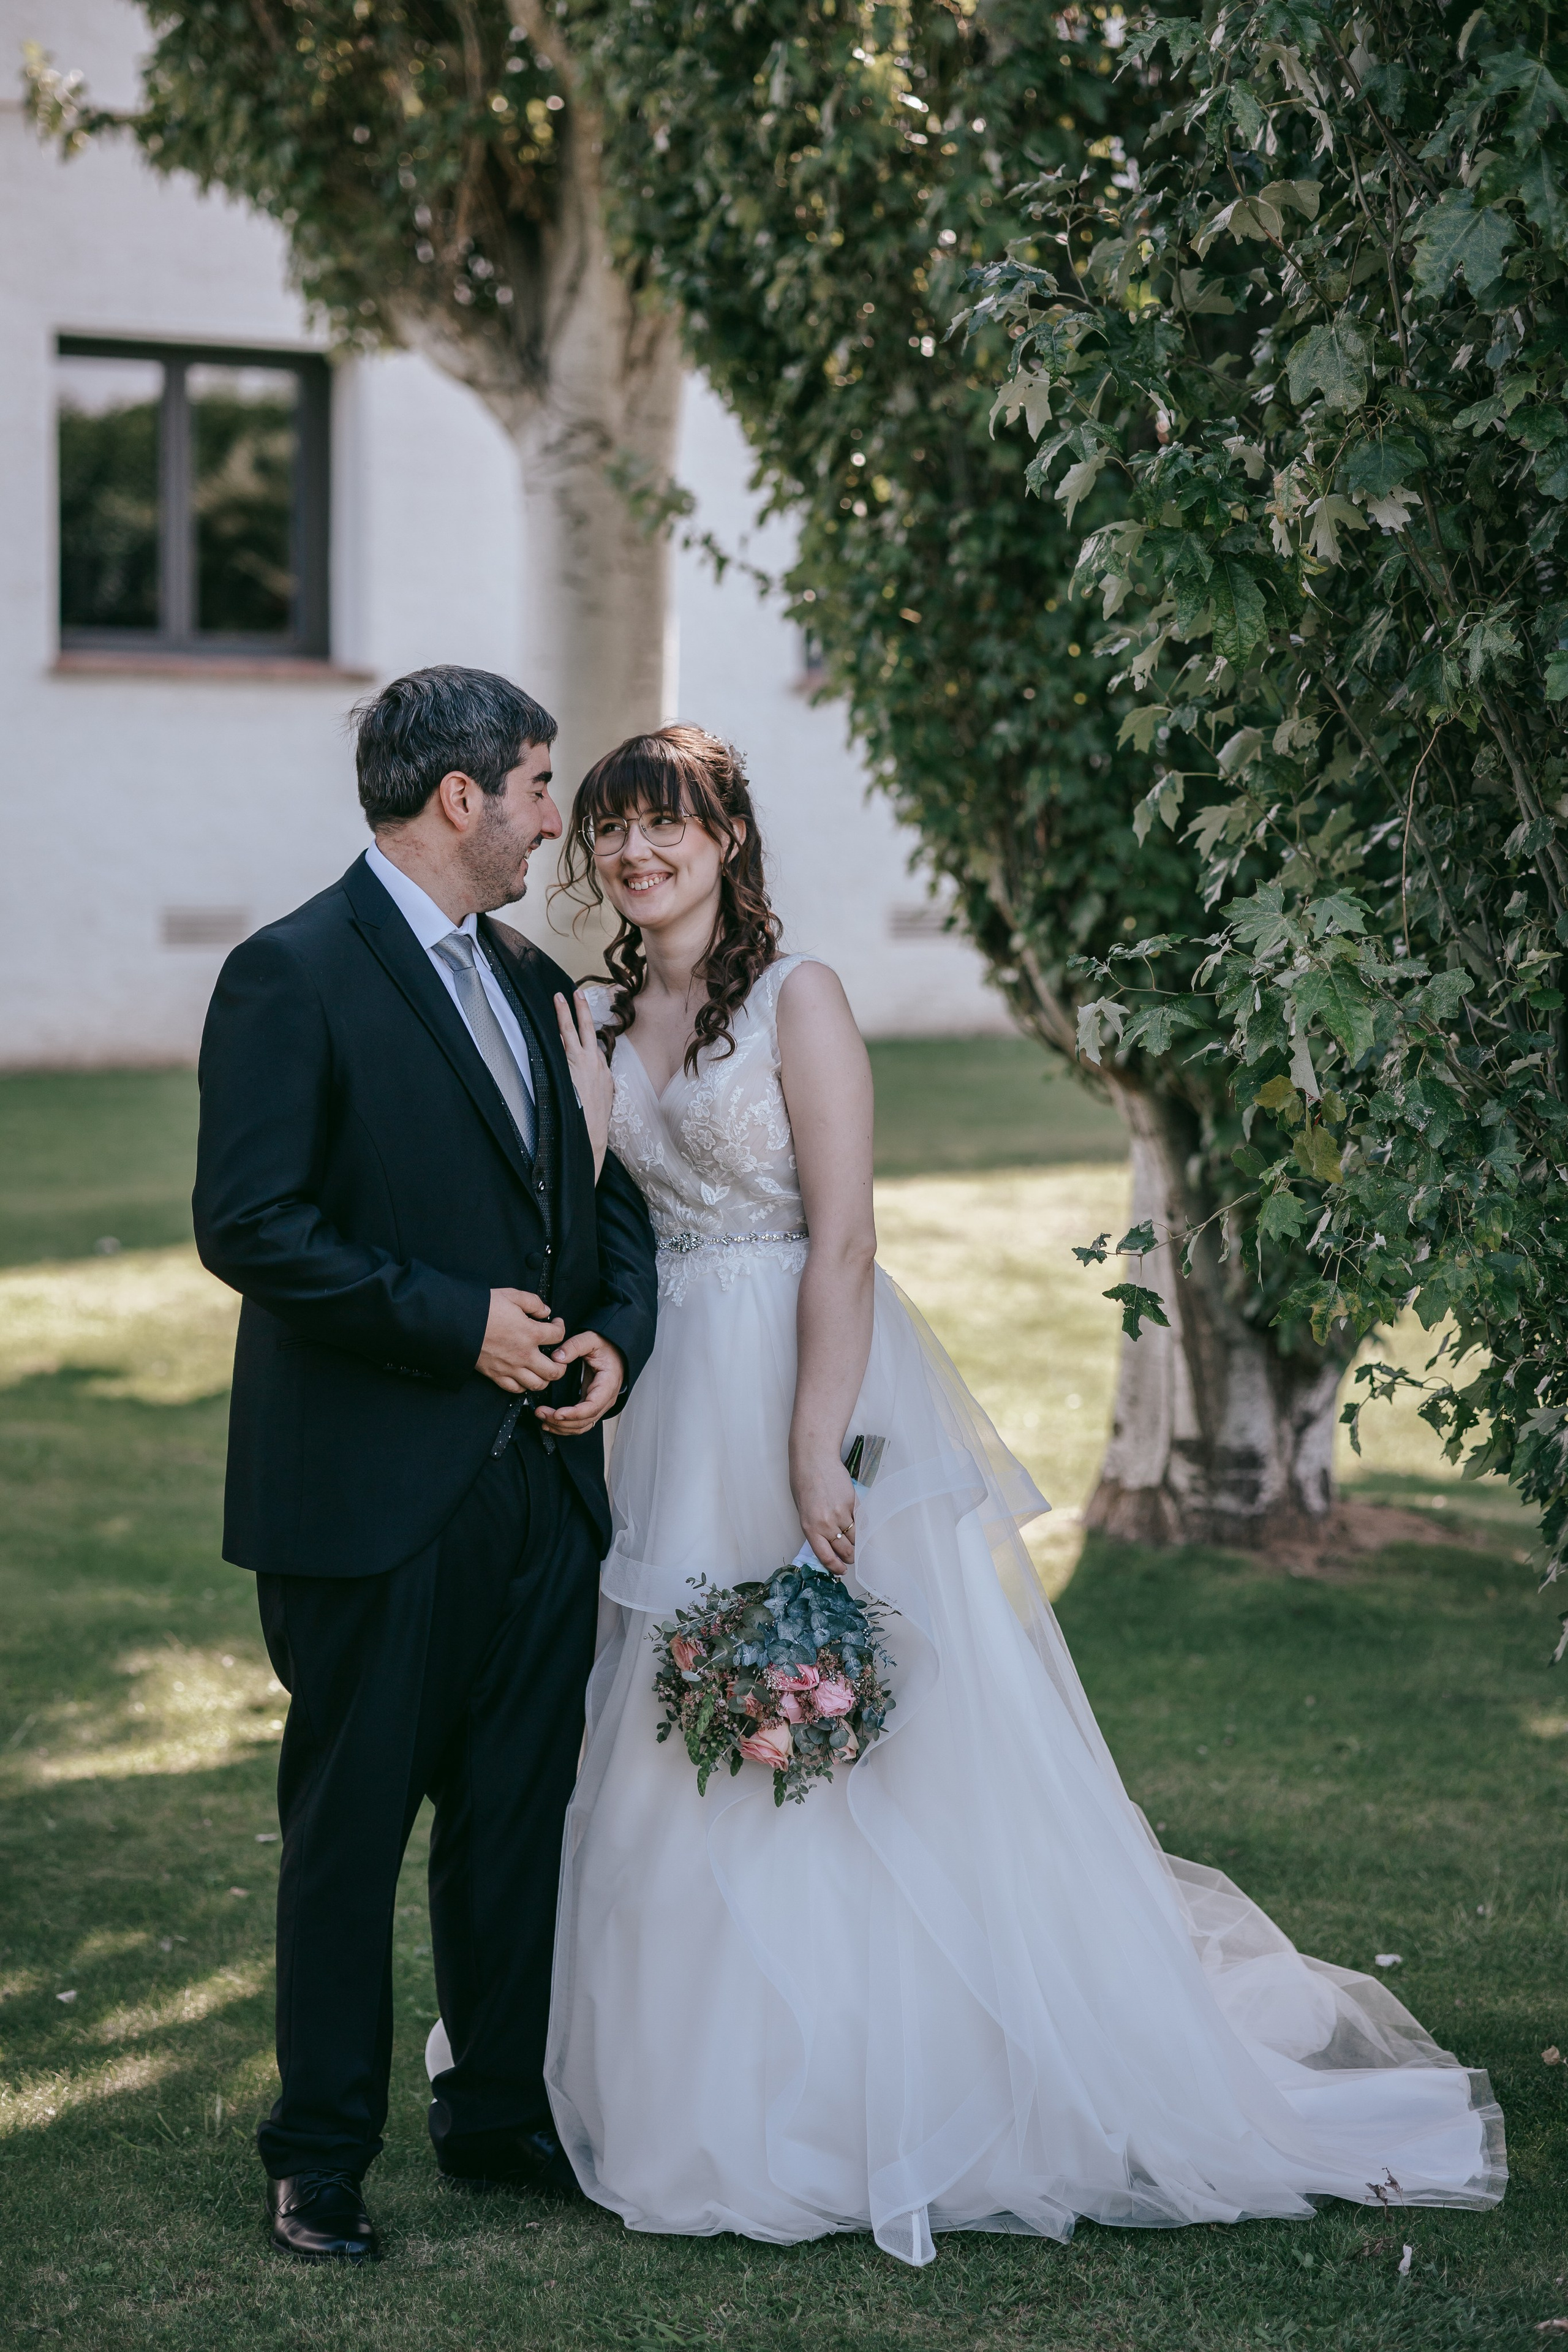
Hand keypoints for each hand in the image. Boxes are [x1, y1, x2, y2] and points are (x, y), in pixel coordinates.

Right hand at [476, 1289, 565, 1393]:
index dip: (561, 1327)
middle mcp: (524, 1354)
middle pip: (554, 1371)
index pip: (558, 1336)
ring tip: (544, 1370)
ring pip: (537, 1385)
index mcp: (530, 1333)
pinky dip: (523, 1386)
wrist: (457, 1322)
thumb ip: (533, 1302)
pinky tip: (524, 1377)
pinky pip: (515, 1389)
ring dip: (545, 1379)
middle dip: (562, 1365)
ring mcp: (510, 1368)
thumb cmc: (482, 1308)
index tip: (557, 1324)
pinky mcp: (496, 1375)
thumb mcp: (511, 1295)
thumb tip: (545, 1311)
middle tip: (559, 1358)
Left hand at [535, 1331, 625, 1437]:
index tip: (557, 1414)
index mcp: (607, 1384)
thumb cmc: (607, 1346)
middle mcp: (605, 1399)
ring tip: (542, 1418)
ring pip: (581, 1425)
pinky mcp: (591, 1406)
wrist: (615, 1350)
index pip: (592, 1407)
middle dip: (561, 1421)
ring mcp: (599, 1405)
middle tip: (541, 1412)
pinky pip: (580, 1423)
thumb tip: (557, 1358)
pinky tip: (550, 1423)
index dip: (574, 1413)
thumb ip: (574, 1346)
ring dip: (561, 1427)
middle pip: (584, 1420)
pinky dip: (565, 1427)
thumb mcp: (591, 1339)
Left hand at [555, 989, 612, 1180]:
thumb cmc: (594, 1122)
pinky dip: (557, 1034)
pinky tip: (549, 1024)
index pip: (594, 1045)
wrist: (593, 1135)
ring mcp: (583, 1065)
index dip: (586, 1030)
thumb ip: (596, 1083)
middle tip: (575, 993)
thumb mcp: (602, 1098)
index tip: (581, 1016)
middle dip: (582, 1010)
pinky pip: (562, 1048)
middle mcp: (595, 1064)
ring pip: (573, 1033)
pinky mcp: (571, 1070)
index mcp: (603, 1071)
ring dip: (565, 1014)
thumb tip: (589, 1079)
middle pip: (588, 1031)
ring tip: (559, 998)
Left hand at [790, 1451, 856, 1574]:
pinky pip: (860, 1521)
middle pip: (845, 1550)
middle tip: (850, 1558)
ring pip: (855, 1538)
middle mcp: (826, 1524)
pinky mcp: (853, 1503)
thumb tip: (827, 1544)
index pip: (826, 1556)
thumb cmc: (804, 1483)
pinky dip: (859, 1525)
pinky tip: (856, 1523)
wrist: (814, 1460)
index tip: (841, 1570)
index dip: (836, 1567)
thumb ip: (815, 1529)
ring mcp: (841, 1513)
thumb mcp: (803, 1511)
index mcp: (810, 1528)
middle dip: (849, 1557)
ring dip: (856, 1543)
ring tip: (853, 1542)